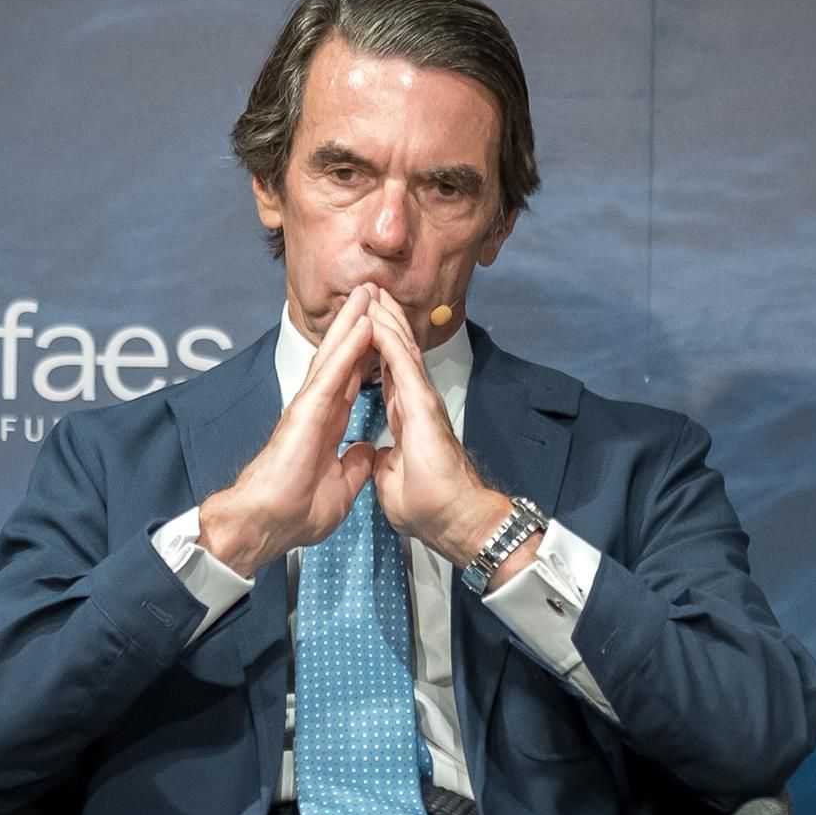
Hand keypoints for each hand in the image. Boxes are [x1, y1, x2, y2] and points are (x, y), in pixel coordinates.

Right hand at [198, 286, 377, 573]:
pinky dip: (348, 347)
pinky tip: (361, 324)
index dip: (366, 354)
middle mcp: (318, 409)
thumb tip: (367, 452)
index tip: (381, 329)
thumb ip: (353, 466)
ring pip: (335, 355)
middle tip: (373, 292)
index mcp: (327, 425)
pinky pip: (332, 372)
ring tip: (368, 291)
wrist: (267, 525)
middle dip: (358, 325)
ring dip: (352, 322)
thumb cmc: (294, 514)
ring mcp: (310, 406)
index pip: (352, 381)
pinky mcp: (306, 411)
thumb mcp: (341, 489)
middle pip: (342, 358)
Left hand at [365, 288, 515, 569]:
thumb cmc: (430, 508)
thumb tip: (377, 459)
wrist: (452, 522)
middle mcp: (417, 404)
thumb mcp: (393, 480)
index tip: (363, 326)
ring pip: (402, 351)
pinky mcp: (423, 406)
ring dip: (387, 320)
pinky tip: (378, 317)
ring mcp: (422, 402)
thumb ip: (385, 463)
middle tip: (371, 293)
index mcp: (407, 420)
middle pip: (397, 354)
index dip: (376, 350)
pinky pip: (403, 365)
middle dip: (384, 323)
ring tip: (374, 292)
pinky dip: (390, 339)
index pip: (388, 376)